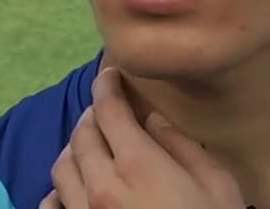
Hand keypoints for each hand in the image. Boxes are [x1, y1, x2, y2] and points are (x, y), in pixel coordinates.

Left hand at [41, 67, 246, 208]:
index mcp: (138, 164)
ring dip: (75, 149)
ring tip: (90, 147)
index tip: (109, 74)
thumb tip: (153, 120)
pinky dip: (60, 191)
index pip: (108, 110)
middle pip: (81, 135)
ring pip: (62, 168)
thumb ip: (181, 146)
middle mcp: (102, 186)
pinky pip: (53, 206)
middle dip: (91, 114)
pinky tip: (73, 191)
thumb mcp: (215, 183)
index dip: (106, 85)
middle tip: (105, 110)